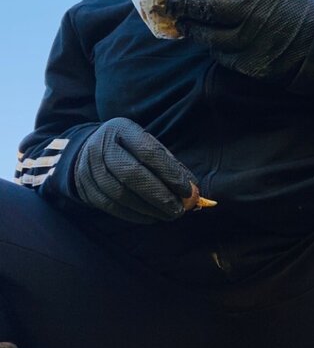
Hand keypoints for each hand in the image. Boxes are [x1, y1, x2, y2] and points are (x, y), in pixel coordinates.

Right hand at [74, 117, 197, 222]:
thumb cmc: (128, 149)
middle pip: (132, 174)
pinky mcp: (86, 189)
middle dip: (160, 195)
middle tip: (179, 210)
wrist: (86, 152)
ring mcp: (91, 168)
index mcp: (122, 130)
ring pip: (122, 194)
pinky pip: (112, 207)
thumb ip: (169, 164)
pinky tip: (152, 217)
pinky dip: (135, 215)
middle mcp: (102, 147)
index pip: (149, 152)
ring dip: (149, 209)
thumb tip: (193, 189)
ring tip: (169, 215)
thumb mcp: (146, 144)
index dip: (170, 173)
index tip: (188, 191)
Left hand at [166, 0, 313, 79]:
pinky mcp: (245, 63)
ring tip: (180, 19)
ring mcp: (246, 42)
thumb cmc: (309, 14)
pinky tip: (200, 37)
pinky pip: (218, 53)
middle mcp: (250, 15)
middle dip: (184, 1)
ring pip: (207, 33)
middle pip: (207, 6)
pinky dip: (208, 44)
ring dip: (191, 25)